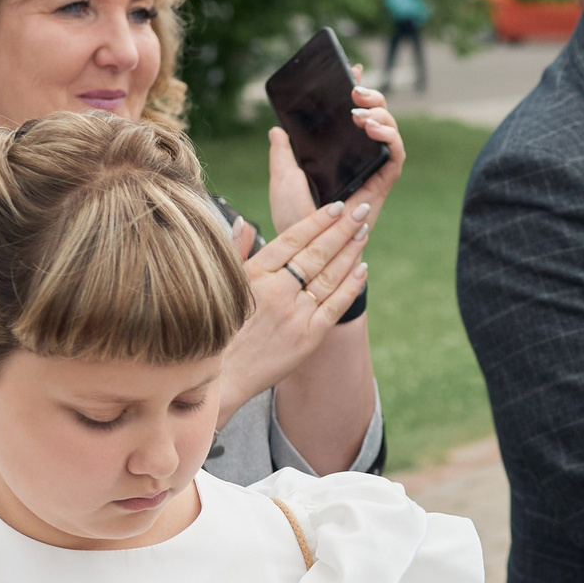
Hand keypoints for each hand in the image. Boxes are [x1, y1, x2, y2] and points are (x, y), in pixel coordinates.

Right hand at [216, 140, 373, 408]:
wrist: (224, 376)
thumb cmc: (220, 328)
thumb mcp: (221, 285)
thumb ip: (236, 251)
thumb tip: (244, 222)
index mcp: (255, 273)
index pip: (293, 239)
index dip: (317, 221)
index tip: (335, 206)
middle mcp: (277, 290)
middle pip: (316, 252)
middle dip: (342, 228)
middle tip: (361, 210)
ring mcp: (295, 313)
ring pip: (330, 275)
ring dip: (350, 251)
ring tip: (364, 231)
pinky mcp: (309, 335)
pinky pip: (336, 304)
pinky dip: (352, 285)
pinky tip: (363, 268)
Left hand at [263, 76, 406, 233]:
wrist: (305, 247)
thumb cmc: (293, 219)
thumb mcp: (282, 177)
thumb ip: (282, 153)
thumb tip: (277, 129)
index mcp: (336, 155)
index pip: (351, 118)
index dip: (357, 93)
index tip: (353, 70)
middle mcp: (357, 161)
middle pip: (376, 120)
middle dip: (373, 98)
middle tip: (356, 89)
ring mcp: (371, 172)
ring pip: (389, 134)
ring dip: (382, 115)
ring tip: (361, 112)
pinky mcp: (382, 185)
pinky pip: (395, 157)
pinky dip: (390, 138)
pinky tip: (373, 128)